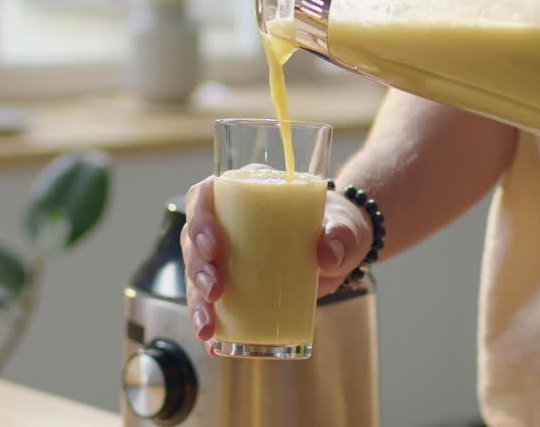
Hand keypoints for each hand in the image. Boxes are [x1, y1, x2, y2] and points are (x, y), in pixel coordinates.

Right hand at [180, 176, 373, 344]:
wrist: (346, 250)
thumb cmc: (339, 226)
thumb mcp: (344, 226)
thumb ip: (339, 236)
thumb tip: (326, 255)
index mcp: (246, 194)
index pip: (205, 196)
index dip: (200, 218)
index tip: (213, 246)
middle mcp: (228, 223)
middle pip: (194, 240)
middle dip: (197, 269)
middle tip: (214, 291)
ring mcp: (229, 256)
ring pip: (197, 276)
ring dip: (197, 303)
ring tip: (207, 329)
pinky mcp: (236, 285)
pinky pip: (214, 304)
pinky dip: (213, 325)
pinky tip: (213, 345)